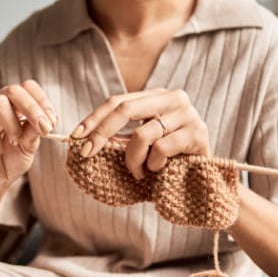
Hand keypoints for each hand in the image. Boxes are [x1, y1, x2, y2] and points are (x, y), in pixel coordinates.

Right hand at [0, 80, 56, 190]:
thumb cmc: (12, 158)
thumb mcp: (29, 145)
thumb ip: (35, 131)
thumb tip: (46, 119)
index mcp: (14, 102)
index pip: (28, 87)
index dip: (42, 101)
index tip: (52, 121)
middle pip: (13, 90)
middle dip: (32, 109)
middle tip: (43, 128)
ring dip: (13, 124)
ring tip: (16, 140)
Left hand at [72, 88, 209, 179]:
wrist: (202, 180)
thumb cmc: (166, 162)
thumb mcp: (139, 146)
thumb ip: (118, 138)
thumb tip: (82, 138)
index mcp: (157, 96)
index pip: (118, 101)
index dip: (94, 118)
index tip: (75, 135)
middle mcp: (174, 98)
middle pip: (125, 108)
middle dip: (101, 132)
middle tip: (87, 152)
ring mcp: (188, 114)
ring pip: (141, 134)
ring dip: (132, 160)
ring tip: (137, 173)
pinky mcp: (198, 133)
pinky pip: (160, 149)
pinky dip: (153, 165)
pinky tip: (158, 171)